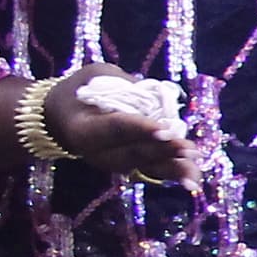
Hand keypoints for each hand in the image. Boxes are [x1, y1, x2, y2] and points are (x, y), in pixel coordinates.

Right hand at [48, 64, 204, 185]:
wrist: (61, 116)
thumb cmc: (81, 89)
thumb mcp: (96, 76)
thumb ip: (125, 86)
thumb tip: (158, 99)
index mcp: (82, 129)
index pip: (115, 129)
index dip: (141, 129)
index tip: (165, 130)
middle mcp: (96, 153)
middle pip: (133, 153)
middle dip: (163, 151)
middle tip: (189, 149)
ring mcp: (111, 163)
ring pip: (144, 166)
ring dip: (172, 168)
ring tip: (195, 168)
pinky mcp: (126, 166)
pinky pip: (150, 170)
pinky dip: (172, 173)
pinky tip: (193, 180)